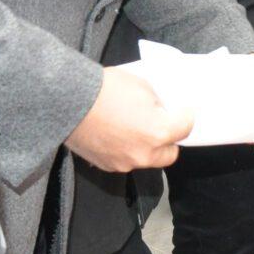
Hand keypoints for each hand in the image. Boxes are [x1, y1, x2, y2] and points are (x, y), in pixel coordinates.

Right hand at [65, 68, 194, 170]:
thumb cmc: (105, 89)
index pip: (185, 129)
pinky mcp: (106, 166)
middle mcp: (144, 154)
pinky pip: (124, 160)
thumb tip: (163, 111)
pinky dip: (125, 150)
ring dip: (146, 147)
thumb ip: (159, 104)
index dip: (186, 117)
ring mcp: (124, 163)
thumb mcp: (143, 87)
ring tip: (133, 128)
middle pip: (169, 154)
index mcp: (158, 133)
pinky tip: (115, 134)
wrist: (67, 100)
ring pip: (146, 159)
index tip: (184, 112)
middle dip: (168, 140)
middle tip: (162, 125)